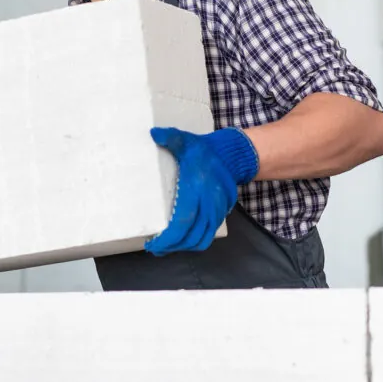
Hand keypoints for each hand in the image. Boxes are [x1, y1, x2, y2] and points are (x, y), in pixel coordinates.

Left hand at [146, 127, 258, 255]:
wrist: (230, 156)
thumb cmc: (203, 151)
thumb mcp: (186, 141)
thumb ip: (171, 137)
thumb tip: (153, 134)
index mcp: (196, 191)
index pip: (182, 223)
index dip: (167, 238)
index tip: (152, 244)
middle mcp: (208, 205)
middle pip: (190, 237)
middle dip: (170, 247)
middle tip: (153, 247)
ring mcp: (216, 212)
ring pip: (200, 240)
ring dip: (182, 247)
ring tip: (164, 247)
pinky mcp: (219, 215)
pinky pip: (207, 236)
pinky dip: (194, 243)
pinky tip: (181, 241)